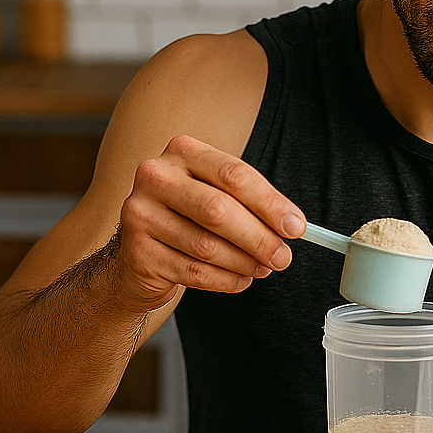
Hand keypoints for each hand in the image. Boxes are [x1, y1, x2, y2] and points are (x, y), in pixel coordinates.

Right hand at [115, 134, 305, 308]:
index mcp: (183, 151)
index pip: (234, 175)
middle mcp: (156, 177)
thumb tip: (291, 226)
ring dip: (244, 263)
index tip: (296, 227)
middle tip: (283, 257)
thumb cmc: (191, 217)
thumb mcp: (220, 196)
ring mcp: (140, 214)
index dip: (270, 203)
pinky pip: (192, 271)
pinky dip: (225, 280)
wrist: (142, 250)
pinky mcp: (136, 252)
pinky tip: (240, 280)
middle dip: (259, 238)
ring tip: (262, 269)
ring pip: (207, 246)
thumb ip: (252, 205)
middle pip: (218, 210)